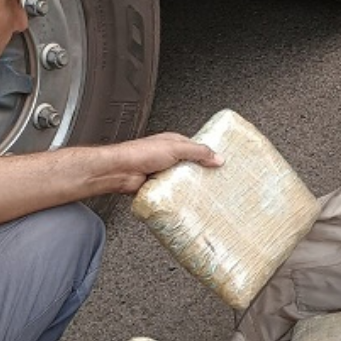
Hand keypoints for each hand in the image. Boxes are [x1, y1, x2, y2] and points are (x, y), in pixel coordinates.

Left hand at [104, 132, 222, 194]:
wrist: (120, 171)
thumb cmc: (140, 154)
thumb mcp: (175, 148)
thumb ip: (198, 152)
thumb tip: (217, 157)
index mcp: (173, 143)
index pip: (196, 148)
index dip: (208, 155)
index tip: (219, 164)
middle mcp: (168, 156)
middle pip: (191, 165)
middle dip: (200, 173)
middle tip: (213, 180)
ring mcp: (163, 171)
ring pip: (182, 179)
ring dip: (188, 185)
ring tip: (200, 191)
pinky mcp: (158, 185)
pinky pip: (173, 191)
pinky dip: (178, 194)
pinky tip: (184, 197)